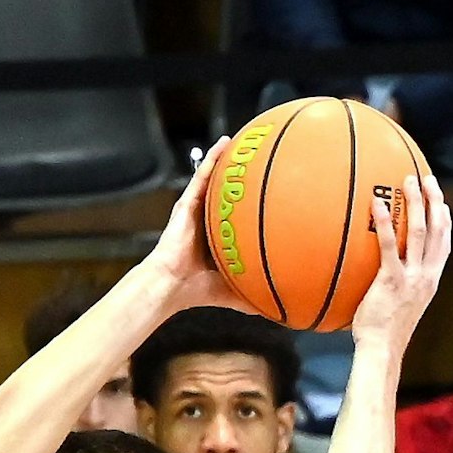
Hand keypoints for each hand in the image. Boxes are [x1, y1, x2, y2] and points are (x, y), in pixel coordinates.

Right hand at [142, 138, 260, 314]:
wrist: (171, 286)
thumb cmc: (197, 291)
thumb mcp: (233, 292)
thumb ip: (253, 295)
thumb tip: (280, 310)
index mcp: (219, 239)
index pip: (237, 216)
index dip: (251, 204)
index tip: (273, 191)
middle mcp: (208, 222)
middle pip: (227, 194)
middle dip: (241, 178)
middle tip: (261, 161)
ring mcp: (196, 211)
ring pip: (215, 180)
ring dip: (228, 161)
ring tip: (244, 142)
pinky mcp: (186, 204)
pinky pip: (201, 176)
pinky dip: (213, 159)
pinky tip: (225, 144)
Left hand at [348, 174, 452, 353]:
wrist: (383, 349)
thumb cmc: (387, 330)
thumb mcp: (404, 303)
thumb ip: (403, 284)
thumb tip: (390, 272)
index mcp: (430, 281)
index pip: (444, 244)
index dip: (444, 221)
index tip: (441, 202)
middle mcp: (426, 276)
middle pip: (436, 231)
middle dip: (434, 202)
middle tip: (426, 179)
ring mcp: (410, 277)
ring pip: (418, 233)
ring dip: (415, 204)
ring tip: (407, 181)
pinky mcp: (391, 280)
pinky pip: (389, 246)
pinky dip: (385, 223)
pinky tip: (378, 205)